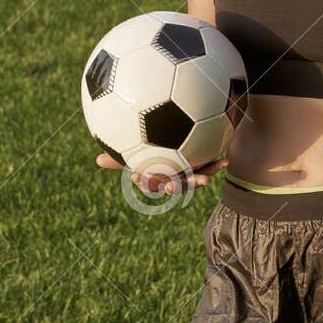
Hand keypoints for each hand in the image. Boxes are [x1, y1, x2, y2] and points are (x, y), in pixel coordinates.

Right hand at [97, 152, 228, 196]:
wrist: (186, 136)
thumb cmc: (155, 145)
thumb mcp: (138, 149)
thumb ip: (120, 158)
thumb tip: (96, 161)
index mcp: (157, 175)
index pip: (148, 181)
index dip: (143, 180)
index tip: (135, 174)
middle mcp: (173, 176)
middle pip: (171, 185)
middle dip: (170, 187)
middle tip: (168, 186)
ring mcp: (188, 172)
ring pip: (192, 180)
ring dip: (199, 181)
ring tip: (204, 180)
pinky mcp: (203, 166)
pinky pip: (209, 167)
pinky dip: (216, 165)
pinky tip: (226, 161)